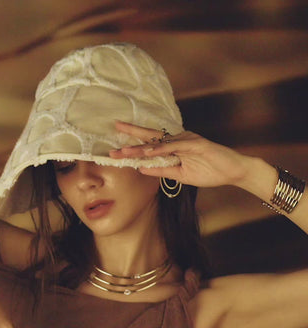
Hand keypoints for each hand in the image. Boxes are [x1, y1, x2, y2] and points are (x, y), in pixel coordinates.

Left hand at [110, 121, 251, 188]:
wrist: (233, 172)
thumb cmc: (209, 172)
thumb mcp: (180, 175)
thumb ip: (161, 170)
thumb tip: (141, 169)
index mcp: (175, 146)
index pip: (151, 144)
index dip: (133, 146)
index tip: (116, 150)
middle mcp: (179, 139)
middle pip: (152, 136)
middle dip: (132, 135)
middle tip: (114, 130)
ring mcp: (188, 140)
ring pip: (160, 142)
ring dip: (142, 146)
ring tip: (125, 150)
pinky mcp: (197, 143)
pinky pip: (175, 146)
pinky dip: (161, 148)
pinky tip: (148, 151)